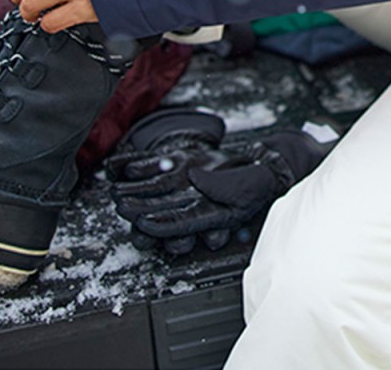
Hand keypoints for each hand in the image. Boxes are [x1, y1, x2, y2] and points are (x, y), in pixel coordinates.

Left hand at [108, 108, 336, 254]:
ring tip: (119, 193)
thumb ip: (218, 185)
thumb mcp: (243, 185)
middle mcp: (199, 206)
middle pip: (163, 213)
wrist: (271, 165)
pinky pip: (167, 177)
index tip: (139, 223)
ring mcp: (195, 191)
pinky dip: (148, 173)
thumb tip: (195, 177)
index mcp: (211, 217)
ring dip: (140, 196)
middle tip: (120, 206)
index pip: (179, 226)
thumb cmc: (262, 181)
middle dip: (140, 211)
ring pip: (161, 197)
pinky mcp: (194, 174)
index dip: (158, 227)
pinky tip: (131, 171)